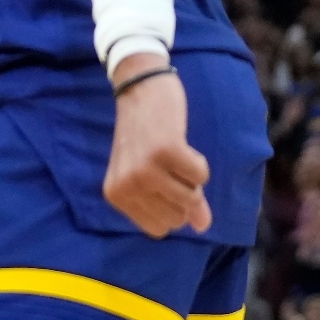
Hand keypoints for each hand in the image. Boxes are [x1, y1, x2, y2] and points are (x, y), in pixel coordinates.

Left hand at [103, 63, 211, 237]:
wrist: (138, 90)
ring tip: (174, 156)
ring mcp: (145, 169)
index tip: (164, 184)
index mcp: (116, 195)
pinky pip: (201, 176)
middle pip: (176, 217)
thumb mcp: (150, 172)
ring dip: (192, 178)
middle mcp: (128, 186)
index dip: (172, 209)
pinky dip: (200, 163)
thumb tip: (203, 227)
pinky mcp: (167, 151)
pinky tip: (181, 145)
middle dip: (184, 196)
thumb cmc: (144, 134)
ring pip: (190, 199)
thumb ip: (175, 202)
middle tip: (170, 168)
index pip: (159, 229)